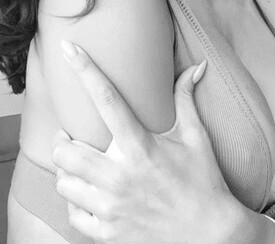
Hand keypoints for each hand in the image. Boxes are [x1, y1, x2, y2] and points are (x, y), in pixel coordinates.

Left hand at [51, 42, 241, 243]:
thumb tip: (198, 66)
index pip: (107, 98)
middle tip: (69, 135)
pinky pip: (73, 215)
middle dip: (62, 140)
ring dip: (66, 172)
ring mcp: (111, 207)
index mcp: (141, 146)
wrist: (212, 237)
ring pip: (64, 183)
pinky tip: (87, 195)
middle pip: (66, 150)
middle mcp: (120, 176)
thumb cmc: (204, 182)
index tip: (67, 48)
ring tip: (77, 166)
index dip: (85, 69)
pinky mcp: (108, 234)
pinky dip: (75, 203)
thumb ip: (187, 99)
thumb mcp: (196, 138)